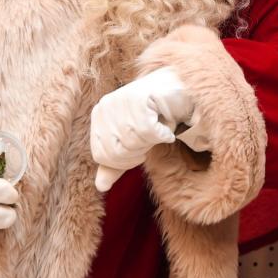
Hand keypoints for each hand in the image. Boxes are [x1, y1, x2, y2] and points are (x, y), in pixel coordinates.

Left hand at [90, 67, 193, 191]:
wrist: (178, 90)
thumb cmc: (154, 116)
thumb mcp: (133, 143)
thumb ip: (116, 164)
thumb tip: (100, 186)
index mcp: (98, 116)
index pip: (102, 157)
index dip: (124, 161)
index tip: (140, 150)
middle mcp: (105, 106)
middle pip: (115, 152)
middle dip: (138, 152)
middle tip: (150, 138)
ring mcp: (120, 100)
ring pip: (132, 142)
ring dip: (151, 141)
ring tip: (158, 129)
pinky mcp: (139, 98)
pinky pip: (148, 131)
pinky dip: (163, 134)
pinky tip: (166, 126)